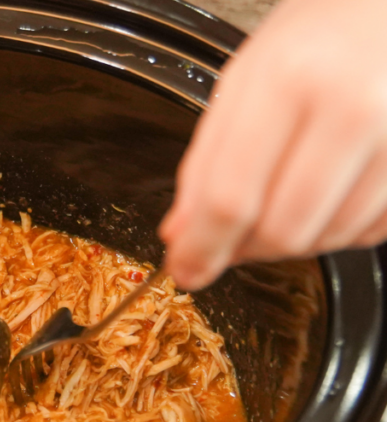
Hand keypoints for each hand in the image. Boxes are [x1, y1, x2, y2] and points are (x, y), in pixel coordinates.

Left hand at [160, 0, 386, 289]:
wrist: (382, 11)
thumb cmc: (313, 40)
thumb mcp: (241, 84)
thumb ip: (205, 163)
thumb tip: (182, 234)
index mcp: (289, 81)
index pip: (231, 196)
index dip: (203, 247)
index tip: (186, 269)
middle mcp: (352, 108)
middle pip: (282, 229)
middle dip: (245, 248)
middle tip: (230, 237)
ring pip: (327, 238)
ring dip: (290, 241)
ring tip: (277, 203)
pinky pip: (370, 233)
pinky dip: (335, 231)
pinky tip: (322, 198)